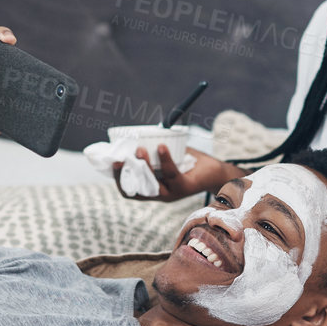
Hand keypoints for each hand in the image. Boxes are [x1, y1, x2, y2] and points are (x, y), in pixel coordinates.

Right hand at [114, 146, 236, 201]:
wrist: (215, 172)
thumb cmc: (189, 162)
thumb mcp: (167, 156)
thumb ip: (153, 148)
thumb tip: (138, 130)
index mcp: (152, 189)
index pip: (129, 191)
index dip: (118, 179)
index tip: (111, 162)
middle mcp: (160, 194)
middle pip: (136, 190)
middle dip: (125, 175)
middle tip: (120, 158)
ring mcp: (172, 193)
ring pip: (152, 184)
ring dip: (144, 166)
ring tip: (140, 149)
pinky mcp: (184, 187)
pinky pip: (171, 173)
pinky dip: (165, 159)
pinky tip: (162, 146)